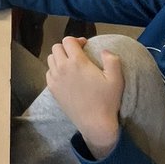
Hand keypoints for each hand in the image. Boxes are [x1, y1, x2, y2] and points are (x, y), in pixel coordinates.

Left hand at [45, 37, 122, 158]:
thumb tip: (104, 50)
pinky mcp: (52, 89)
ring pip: (50, 59)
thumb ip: (112, 60)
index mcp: (77, 62)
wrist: (94, 123)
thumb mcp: (116, 79)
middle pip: (56, 47)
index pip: (68, 41)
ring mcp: (55, 79)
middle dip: (66, 47)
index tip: (84, 46)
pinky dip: (54, 70)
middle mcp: (62, 68)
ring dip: (59, 57)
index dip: (76, 40)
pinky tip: (65, 76)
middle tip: (77, 54)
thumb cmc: (107, 100)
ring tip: (70, 64)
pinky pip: (48, 72)